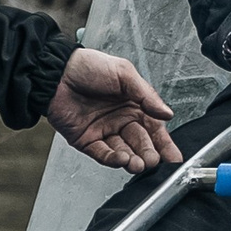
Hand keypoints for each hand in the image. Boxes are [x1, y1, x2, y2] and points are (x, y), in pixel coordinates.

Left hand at [47, 49, 180, 171]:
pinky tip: (122, 158)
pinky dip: (113, 158)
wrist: (56, 72)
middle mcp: (120, 120)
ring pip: (124, 151)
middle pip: (141, 143)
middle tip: (153, 160)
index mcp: (134, 105)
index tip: (174, 157)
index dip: (165, 143)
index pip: (154, 128)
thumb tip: (167, 113)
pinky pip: (102, 154)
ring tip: (139, 164)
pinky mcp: (86, 140)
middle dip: (149, 154)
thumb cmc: (88, 66)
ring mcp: (104, 131)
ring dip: (133, 160)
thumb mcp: (124, 73)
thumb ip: (147, 95)